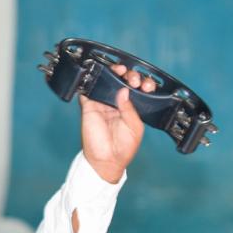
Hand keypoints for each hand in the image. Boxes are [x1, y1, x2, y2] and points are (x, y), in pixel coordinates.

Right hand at [80, 63, 151, 184]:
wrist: (107, 160)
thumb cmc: (123, 147)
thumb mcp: (135, 126)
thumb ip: (130, 108)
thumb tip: (124, 90)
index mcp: (131, 108)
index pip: (137, 89)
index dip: (142, 83)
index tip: (145, 85)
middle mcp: (117, 104)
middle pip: (123, 82)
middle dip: (130, 76)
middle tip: (133, 79)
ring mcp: (103, 104)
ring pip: (107, 82)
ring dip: (113, 73)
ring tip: (120, 71)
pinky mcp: (89, 107)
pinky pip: (87, 91)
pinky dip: (91, 81)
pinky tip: (99, 75)